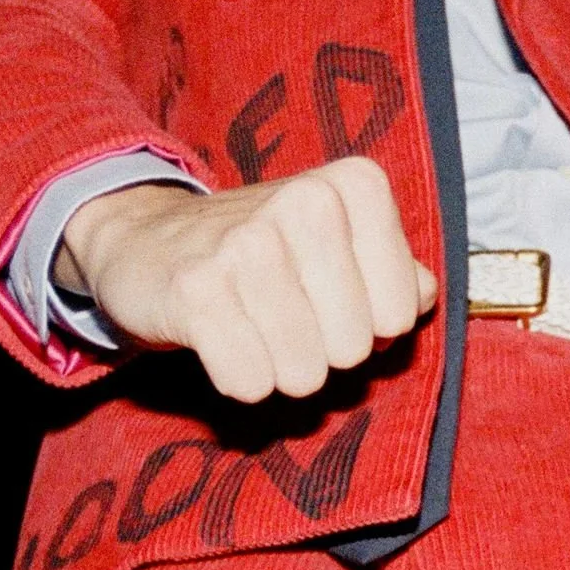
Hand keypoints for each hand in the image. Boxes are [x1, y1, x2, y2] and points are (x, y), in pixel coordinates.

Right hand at [57, 156, 438, 402]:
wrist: (146, 239)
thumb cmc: (262, 252)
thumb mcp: (338, 245)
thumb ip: (396, 272)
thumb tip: (423, 296)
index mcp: (353, 187)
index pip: (399, 313)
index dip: (368, 324)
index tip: (330, 297)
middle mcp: (306, 202)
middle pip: (353, 349)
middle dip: (322, 350)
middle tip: (284, 314)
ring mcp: (248, 244)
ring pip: (304, 373)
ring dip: (279, 367)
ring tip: (253, 325)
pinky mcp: (197, 291)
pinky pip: (250, 383)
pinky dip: (238, 377)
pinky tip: (220, 339)